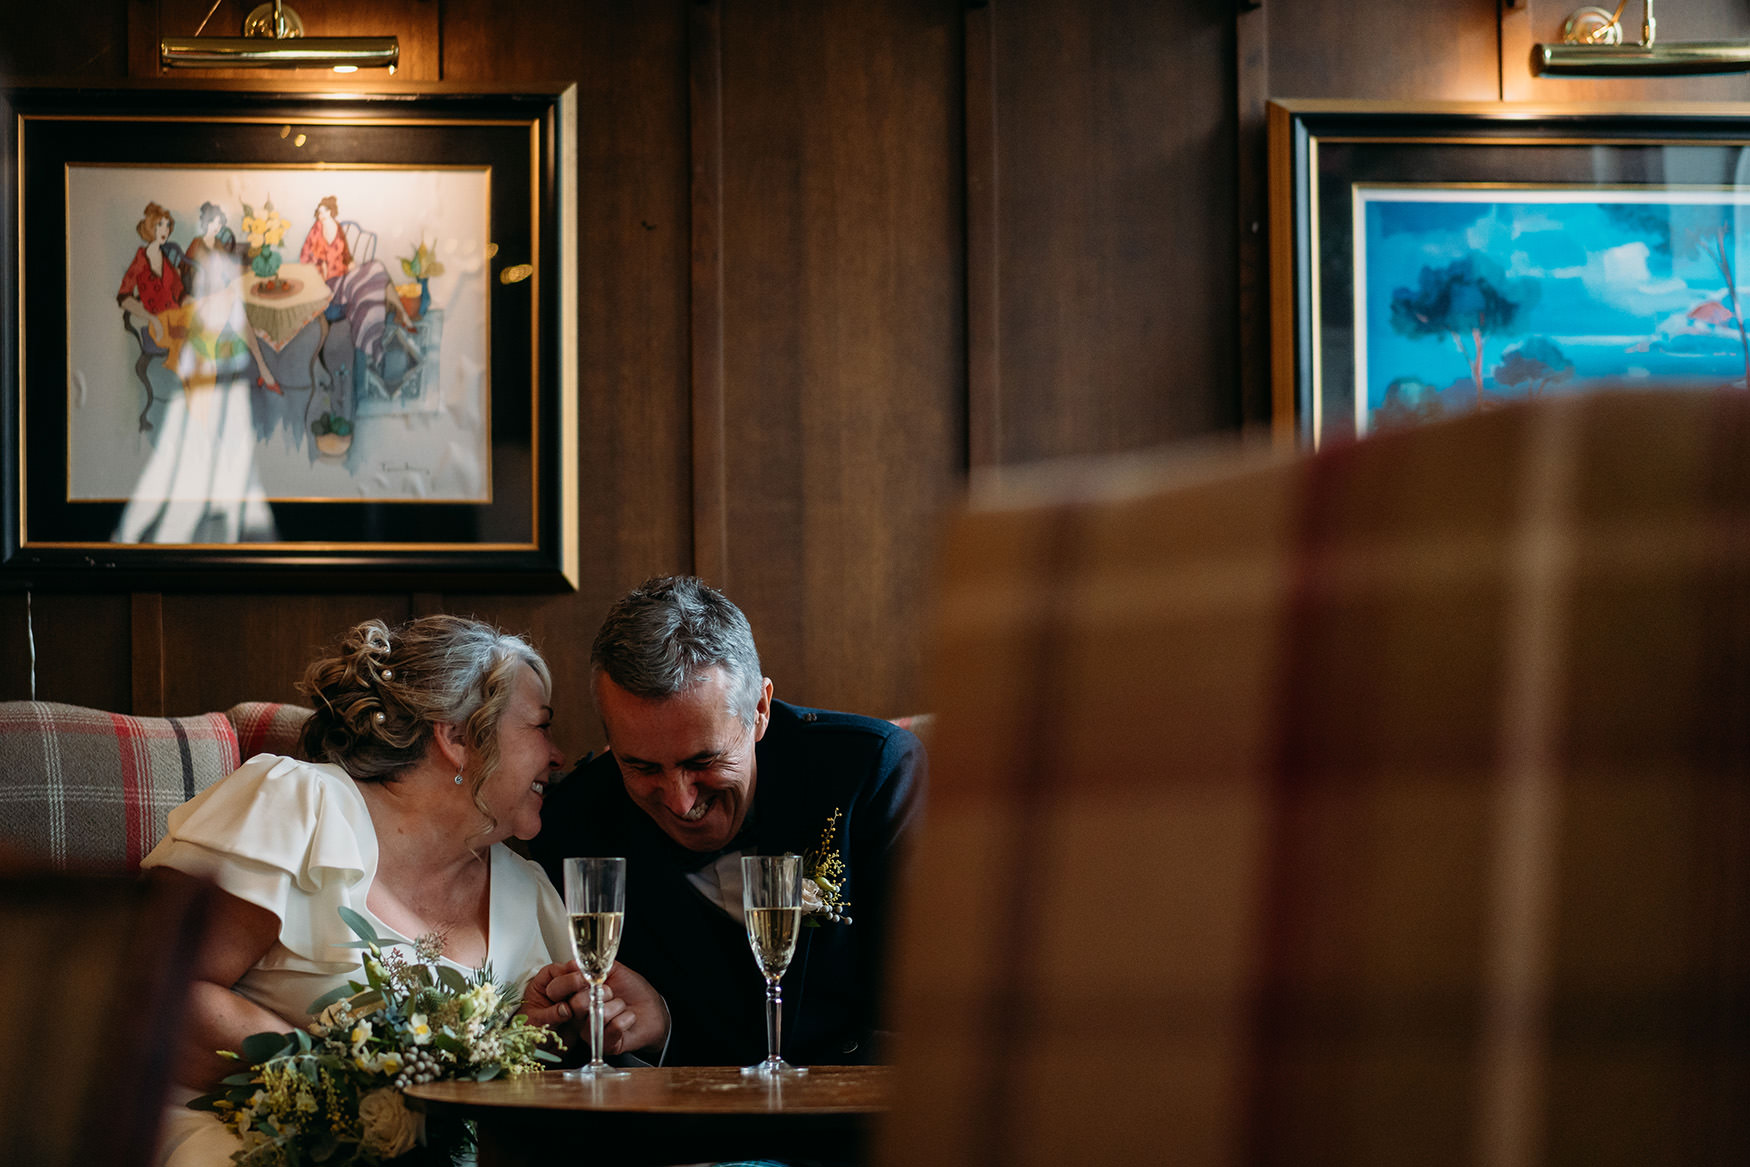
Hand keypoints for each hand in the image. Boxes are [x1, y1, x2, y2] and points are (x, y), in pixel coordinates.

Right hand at [518, 960, 669, 1057]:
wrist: (652, 1009)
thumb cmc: (632, 990)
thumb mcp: (613, 970)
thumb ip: (594, 966)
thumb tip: (573, 962)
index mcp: (575, 995)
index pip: (555, 990)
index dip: (570, 981)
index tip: (587, 977)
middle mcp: (578, 1016)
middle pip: (573, 1005)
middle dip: (599, 993)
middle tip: (610, 991)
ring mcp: (589, 1032)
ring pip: (595, 1015)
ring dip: (616, 1006)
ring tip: (622, 1006)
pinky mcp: (604, 1044)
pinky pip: (611, 1028)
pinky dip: (625, 1018)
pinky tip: (629, 1017)